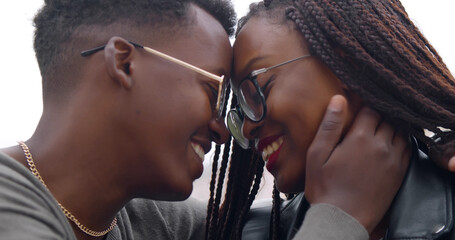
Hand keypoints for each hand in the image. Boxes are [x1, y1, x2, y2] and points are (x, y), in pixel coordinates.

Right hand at [304, 95, 410, 232]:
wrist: (343, 219)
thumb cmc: (325, 188)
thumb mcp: (317, 155)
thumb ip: (329, 126)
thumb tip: (339, 99)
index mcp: (359, 139)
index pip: (370, 109)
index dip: (364, 102)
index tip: (358, 102)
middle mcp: (380, 146)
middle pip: (387, 118)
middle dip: (378, 113)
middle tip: (367, 115)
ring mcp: (393, 160)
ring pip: (400, 131)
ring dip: (391, 125)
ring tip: (379, 127)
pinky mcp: (399, 173)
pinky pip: (408, 148)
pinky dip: (401, 140)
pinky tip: (390, 142)